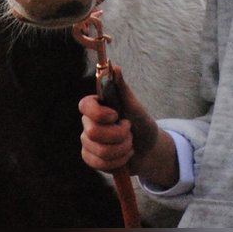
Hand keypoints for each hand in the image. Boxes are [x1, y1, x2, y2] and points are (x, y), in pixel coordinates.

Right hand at [78, 67, 176, 186]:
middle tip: (129, 132)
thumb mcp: (136, 106)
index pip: (84, 106)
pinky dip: (117, 162)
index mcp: (98, 106)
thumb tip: (115, 67)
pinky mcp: (91, 158)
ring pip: (99, 150)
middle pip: (92, 132)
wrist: (148, 149)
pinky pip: (98, 164)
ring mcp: (88, 141)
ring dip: (121, 149)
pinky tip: (124, 156)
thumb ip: (123, 89)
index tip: (116, 116)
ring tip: (129, 144)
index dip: (99, 113)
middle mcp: (89, 122)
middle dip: (118, 136)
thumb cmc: (141, 124)